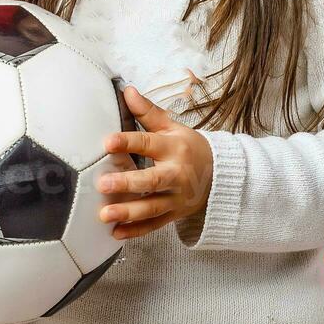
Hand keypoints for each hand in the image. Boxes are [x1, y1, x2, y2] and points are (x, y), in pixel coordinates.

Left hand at [96, 85, 214, 238]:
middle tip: (103, 184)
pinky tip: (116, 233)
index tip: (107, 142)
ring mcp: (176, 197)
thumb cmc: (189, 148)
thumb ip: (148, 112)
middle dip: (127, 183)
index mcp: (174, 148)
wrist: (220, 176)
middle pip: (152, 180)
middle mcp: (176, 174)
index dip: (128, 142)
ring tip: (105, 215)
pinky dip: (136, 231)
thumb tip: (127, 91)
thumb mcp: (172, 127)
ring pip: (152, 208)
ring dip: (128, 212)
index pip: (148, 144)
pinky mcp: (173, 214)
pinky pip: (154, 225)